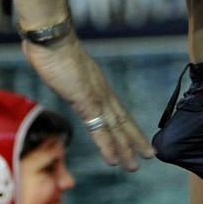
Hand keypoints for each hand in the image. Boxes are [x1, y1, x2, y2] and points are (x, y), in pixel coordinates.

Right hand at [23, 31, 154, 169]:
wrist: (52, 37)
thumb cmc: (54, 49)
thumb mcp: (65, 67)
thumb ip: (68, 75)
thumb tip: (62, 73)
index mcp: (97, 84)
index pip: (116, 109)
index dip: (127, 124)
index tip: (138, 138)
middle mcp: (101, 91)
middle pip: (122, 119)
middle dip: (135, 139)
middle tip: (150, 155)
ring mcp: (95, 96)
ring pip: (115, 127)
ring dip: (126, 148)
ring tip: (136, 165)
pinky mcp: (86, 100)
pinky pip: (99, 128)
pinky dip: (108, 146)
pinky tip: (114, 160)